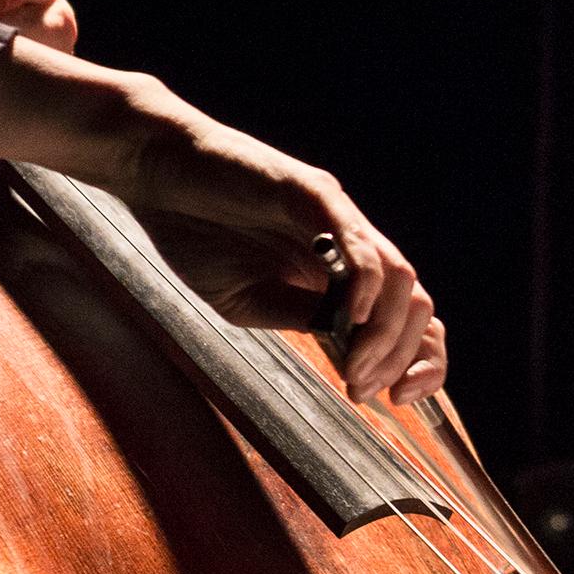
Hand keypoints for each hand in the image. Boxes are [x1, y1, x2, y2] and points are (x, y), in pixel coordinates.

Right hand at [0, 40, 448, 403]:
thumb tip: (353, 350)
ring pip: (399, 277)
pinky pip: (358, 240)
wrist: (157, 175)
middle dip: (401, 356)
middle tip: (364, 389)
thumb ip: (302, 319)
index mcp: (340, 274)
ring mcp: (337, 217)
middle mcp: (351, 245)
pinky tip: (354, 318)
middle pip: (416, 304)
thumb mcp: (249, 301)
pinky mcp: (313, 193)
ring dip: (387, 332)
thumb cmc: (196, 234)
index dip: (417, 359)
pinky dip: (367, 284)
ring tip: (358, 367)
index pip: (407, 318)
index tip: (396, 398)